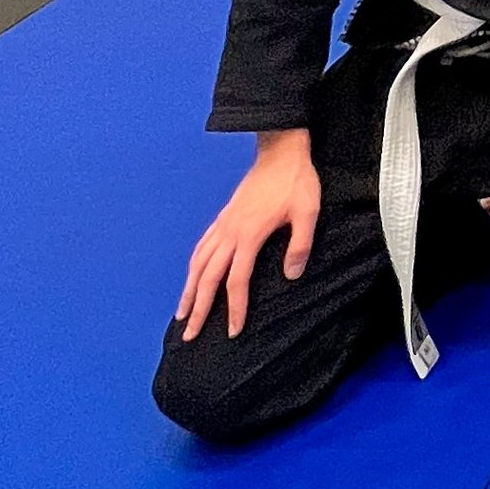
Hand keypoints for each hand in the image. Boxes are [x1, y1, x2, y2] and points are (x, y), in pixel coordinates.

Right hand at [175, 127, 318, 341]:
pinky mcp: (223, 218)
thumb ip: (300, 244)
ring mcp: (223, 224)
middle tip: (189, 335)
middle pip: (207, 277)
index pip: (236, 281)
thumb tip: (291, 275)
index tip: (232, 331)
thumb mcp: (307, 212)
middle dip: (198, 308)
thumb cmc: (296, 182)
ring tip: (182, 312)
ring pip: (198, 263)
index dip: (234, 308)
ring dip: (188, 290)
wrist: (281, 152)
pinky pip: (201, 246)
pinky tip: (192, 276)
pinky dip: (193, 266)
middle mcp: (230, 232)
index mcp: (249, 235)